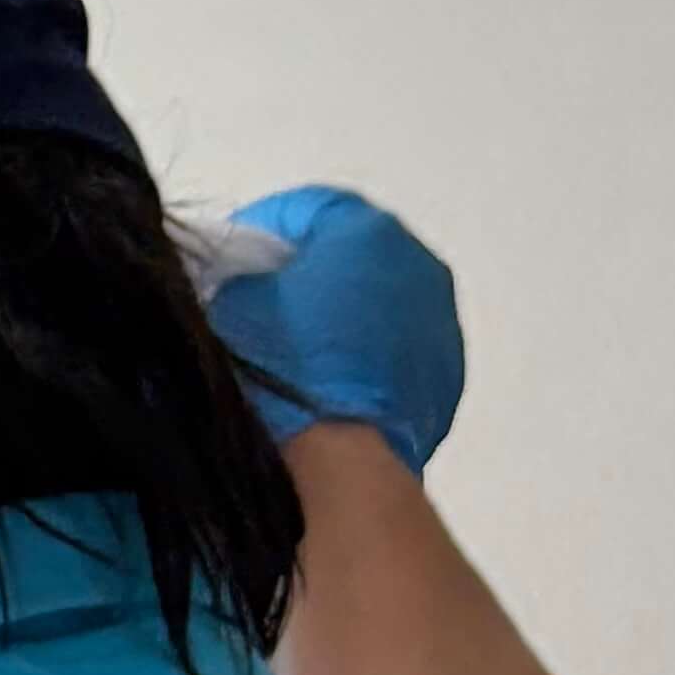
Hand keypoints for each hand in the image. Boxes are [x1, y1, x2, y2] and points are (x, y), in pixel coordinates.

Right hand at [203, 185, 464, 477]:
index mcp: (367, 230)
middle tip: (259, 306)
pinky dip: (364, 359)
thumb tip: (249, 287)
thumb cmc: (282, 367)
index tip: (227, 263)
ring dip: (341, 317)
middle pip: (350, 254)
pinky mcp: (446, 377)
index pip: (303, 210)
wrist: (340, 463)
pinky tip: (328, 389)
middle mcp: (418, 263)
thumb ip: (243, 278)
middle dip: (307, 273)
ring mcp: (441, 323)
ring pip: (378, 304)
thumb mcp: (234, 305)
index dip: (258, 232)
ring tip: (295, 354)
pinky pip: (396, 352)